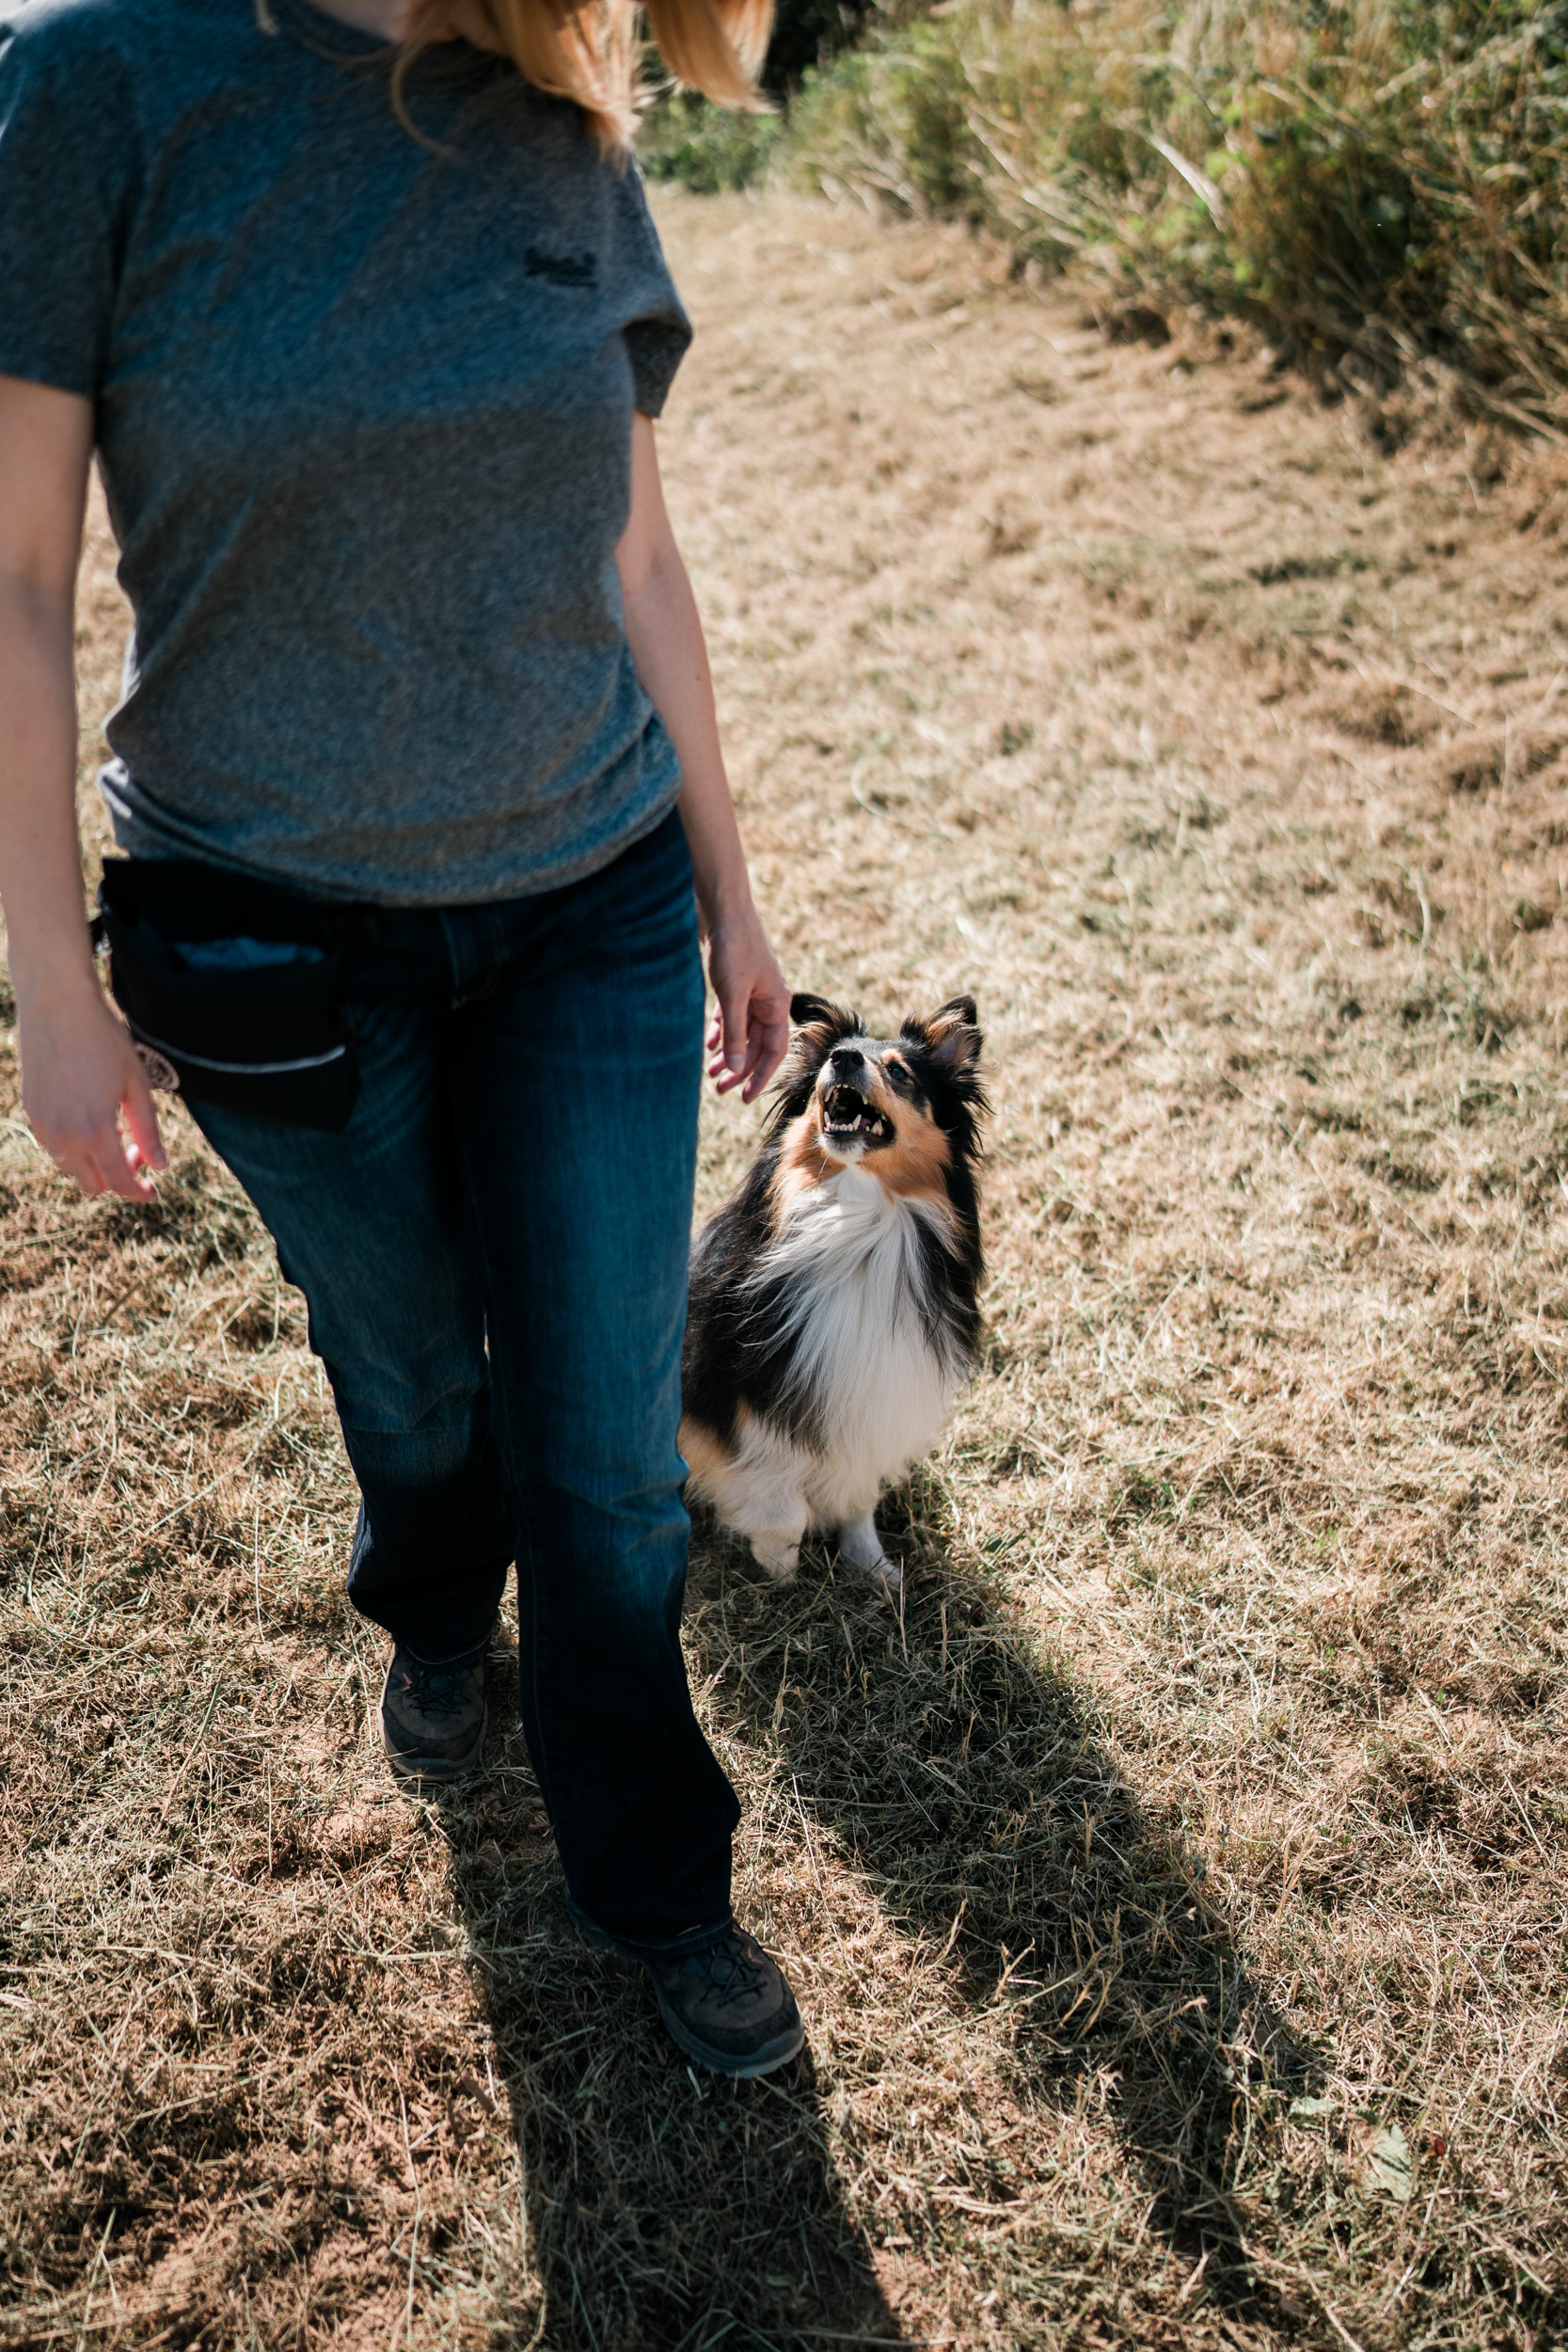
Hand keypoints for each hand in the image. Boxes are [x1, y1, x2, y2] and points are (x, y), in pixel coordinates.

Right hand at [18, 979, 165, 1198]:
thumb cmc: (105, 1038)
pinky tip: (91, 1121)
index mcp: (95, 1130)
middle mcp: (63, 1135)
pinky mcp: (31, 1110)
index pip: (119, 1181)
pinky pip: (53, 1147)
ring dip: (94, 1163)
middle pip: (93, 1184)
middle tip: (138, 1151)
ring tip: (116, 1132)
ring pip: (70, 1168)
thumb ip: (148, 1130)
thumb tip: (160, 1166)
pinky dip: (74, 1148)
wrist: (57, 1003)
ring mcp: (42, 1124)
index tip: (153, 1191)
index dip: (139, 1192)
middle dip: (119, 1177)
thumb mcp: (137, 1084)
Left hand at [704, 905, 789, 1102]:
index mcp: (777, 1004)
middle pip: (756, 1045)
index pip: (774, 1050)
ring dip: (728, 1053)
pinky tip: (709, 1045)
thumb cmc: (734, 948)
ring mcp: (750, 993)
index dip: (761, 1076)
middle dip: (739, 1068)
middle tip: (719, 1089)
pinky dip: (721, 1032)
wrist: (723, 910)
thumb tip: (737, 1068)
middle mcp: (767, 1001)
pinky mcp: (733, 984)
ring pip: (741, 1033)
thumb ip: (736, 1034)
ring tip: (711, 1072)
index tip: (745, 1097)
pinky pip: (730, 1017)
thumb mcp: (733, 996)